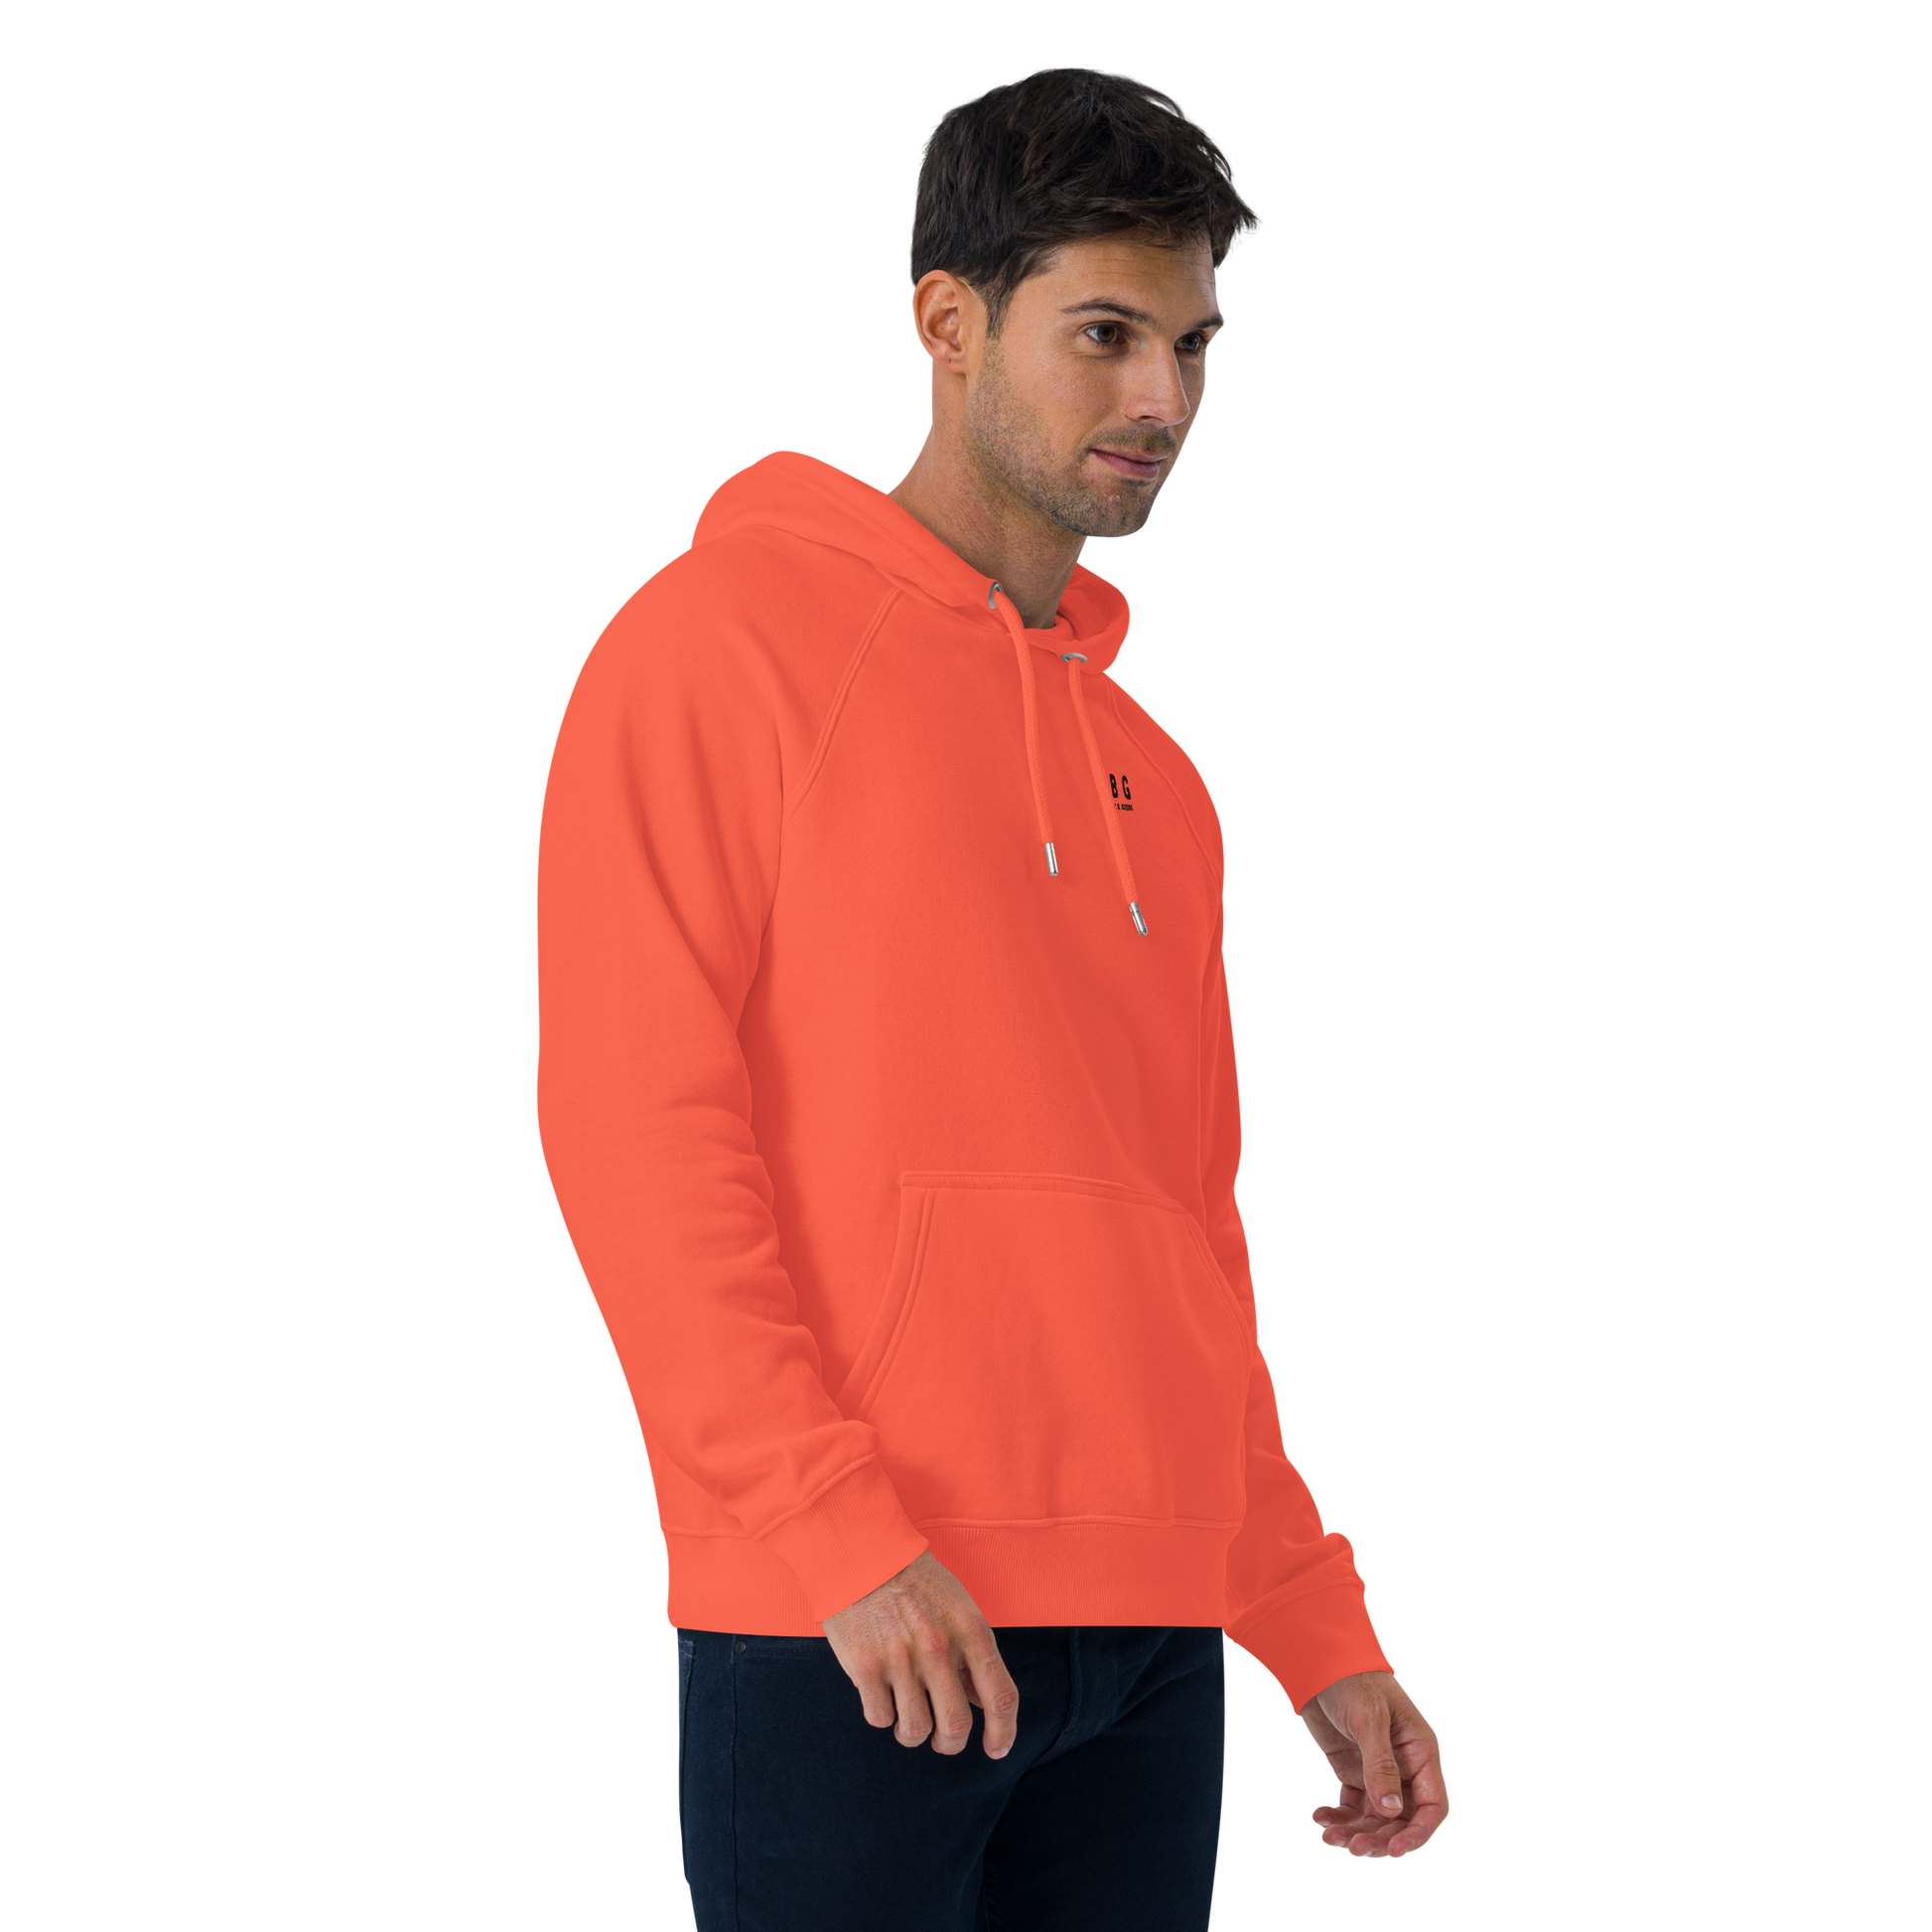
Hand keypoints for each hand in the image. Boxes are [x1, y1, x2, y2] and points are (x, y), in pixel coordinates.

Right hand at [821, 1550, 1019, 1759]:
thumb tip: (983, 1700)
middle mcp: (939, 1648)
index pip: (1001, 1698)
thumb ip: (973, 1654)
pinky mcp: (865, 1667)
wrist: (862, 1553)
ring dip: (914, 1735)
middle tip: (944, 1740)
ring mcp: (901, 1659)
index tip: (996, 1750)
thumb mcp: (959, 1606)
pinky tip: (883, 1696)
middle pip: (957, 1726)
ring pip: (916, 1731)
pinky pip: (880, 1719)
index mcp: (971, 1630)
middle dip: (951, 1744)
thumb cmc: (916, 1581)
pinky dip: (884, 1717)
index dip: (1004, 1734)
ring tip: (909, 1719)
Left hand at [1300, 1670, 1449, 1861]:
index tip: (1395, 1853)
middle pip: (1402, 1821)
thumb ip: (1380, 1764)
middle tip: (1354, 1850)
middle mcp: (1404, 1769)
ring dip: (1354, 1833)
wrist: (1321, 1662)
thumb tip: (1391, 1811)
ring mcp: (1378, 1773)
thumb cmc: (1355, 1680)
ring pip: (1375, 1819)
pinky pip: (1351, 1807)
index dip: (1418, 1835)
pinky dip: (1337, 1817)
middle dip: (1380, 1840)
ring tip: (1328, 1837)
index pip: (1433, 1807)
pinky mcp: (1353, 1773)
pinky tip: (1319, 1817)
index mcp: (1422, 1753)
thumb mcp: (1370, 1718)